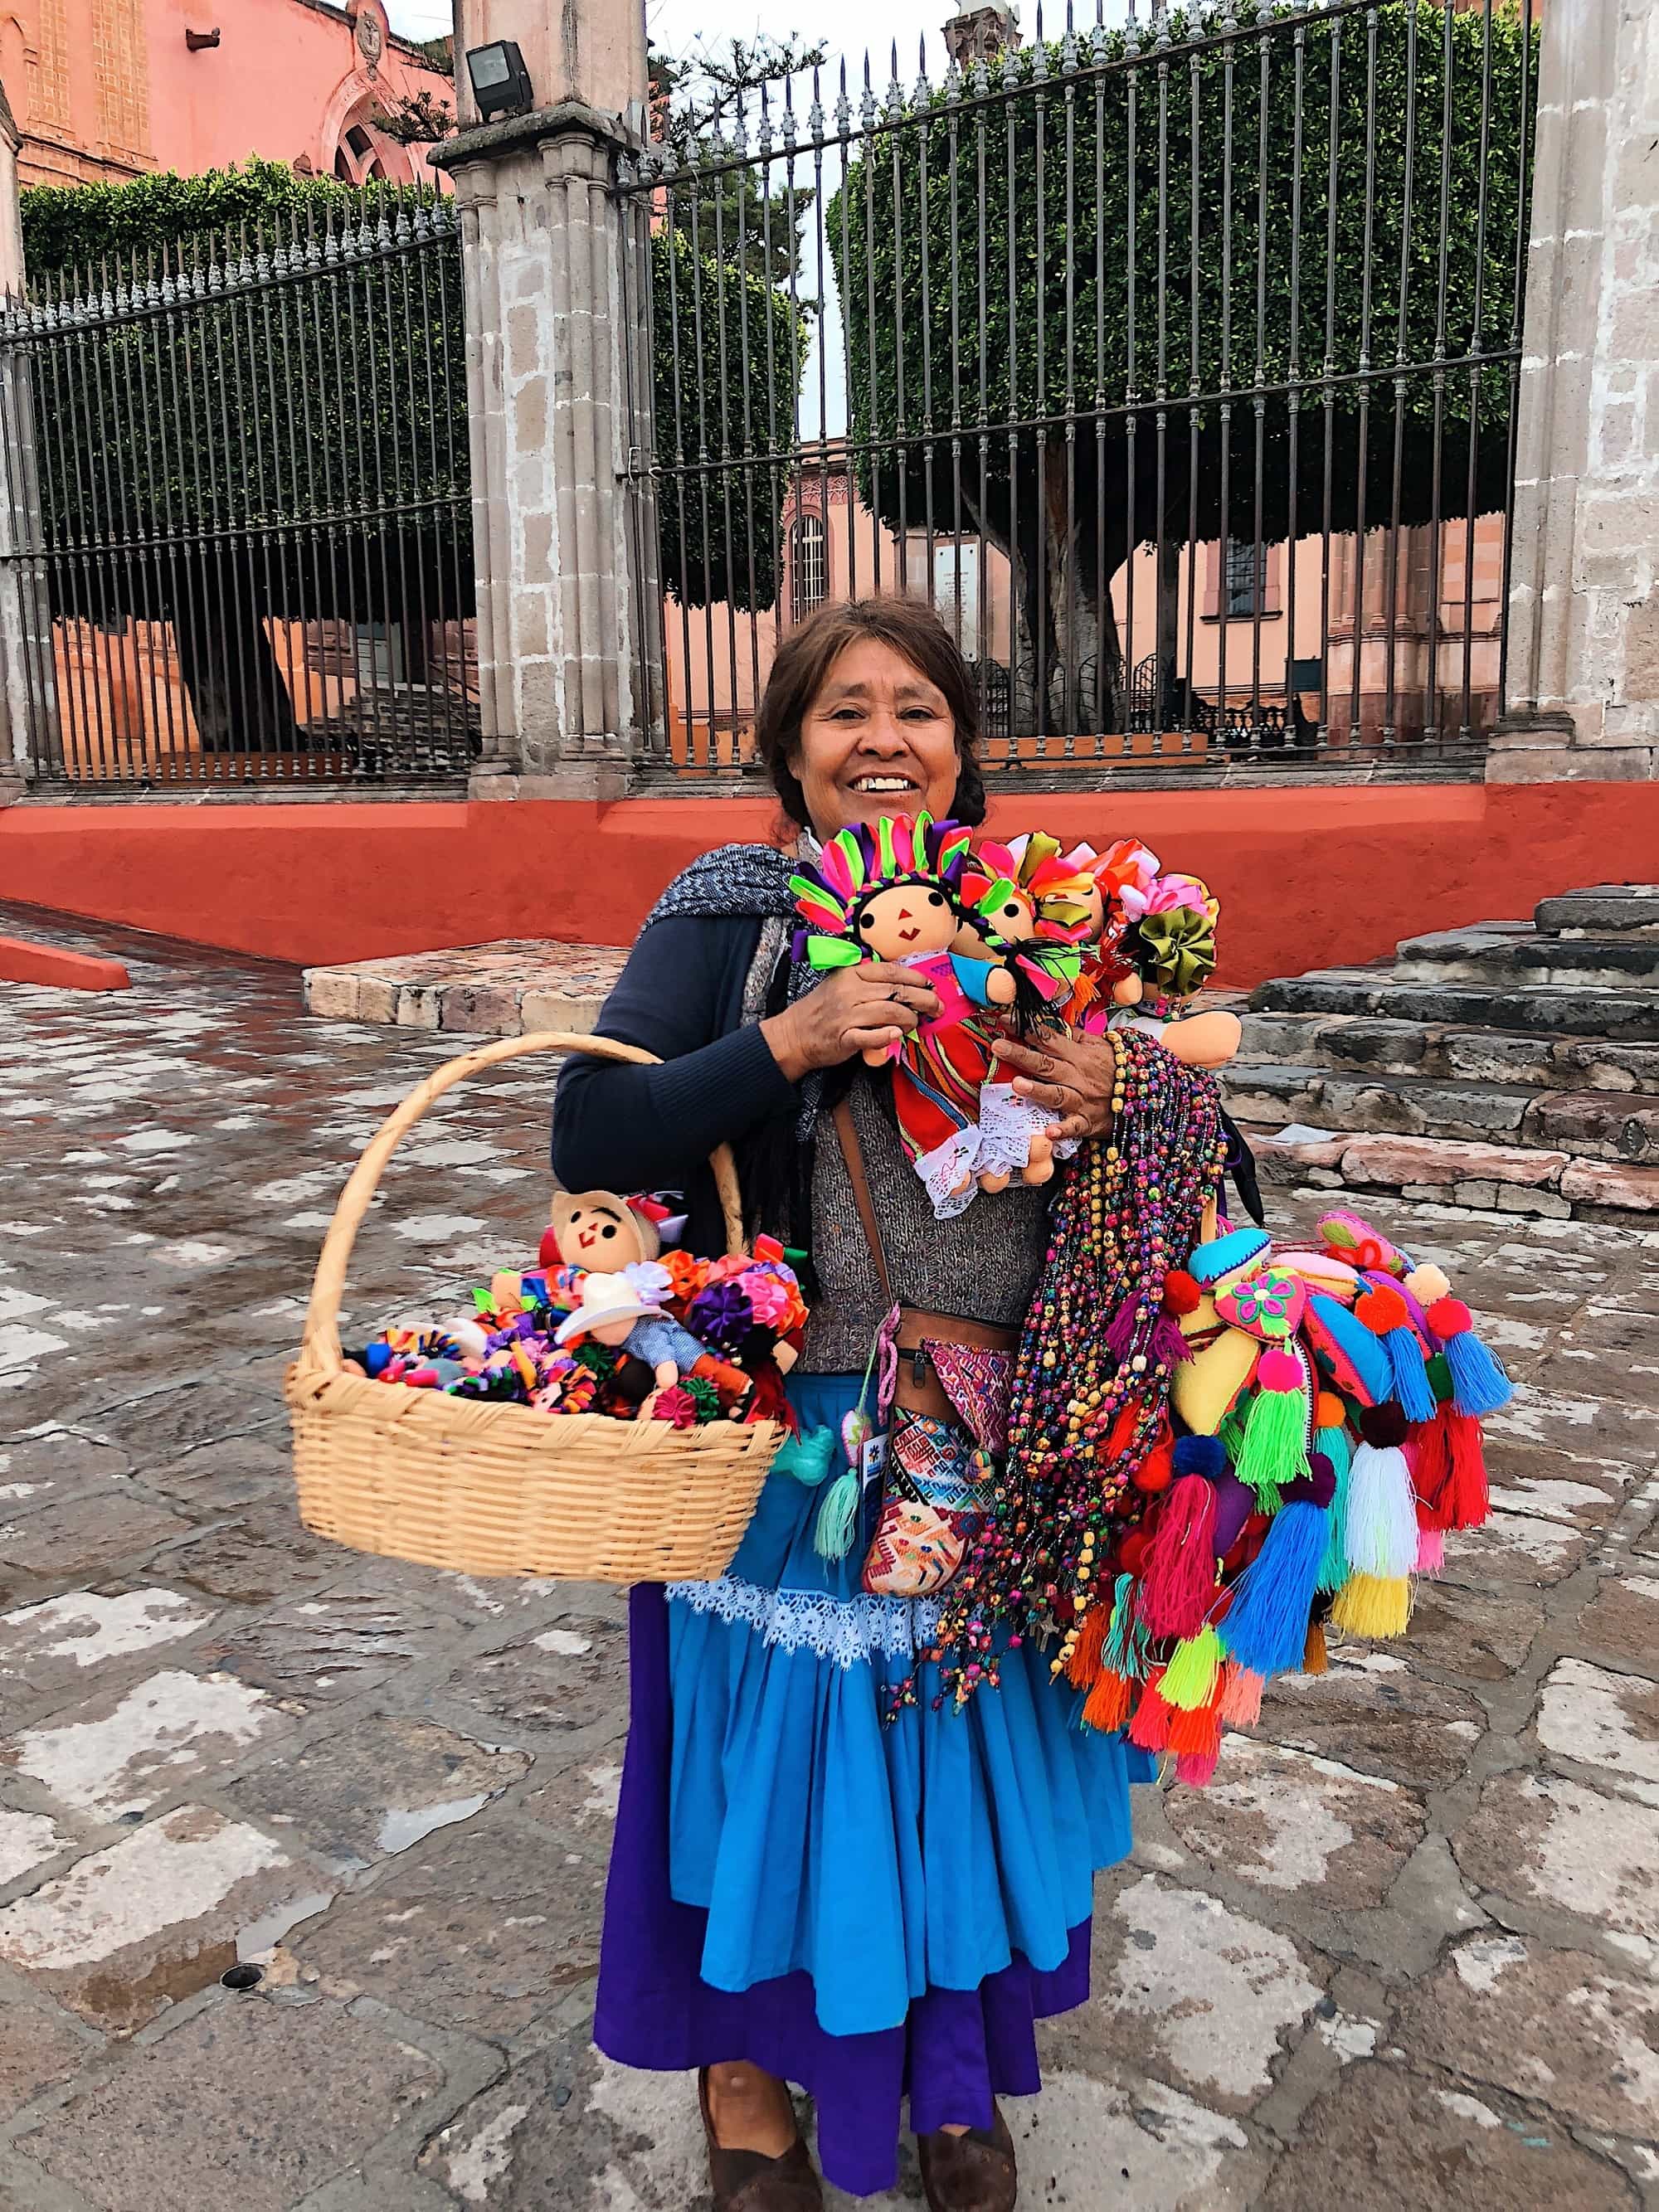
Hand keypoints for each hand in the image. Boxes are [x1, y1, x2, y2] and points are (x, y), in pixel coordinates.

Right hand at [761, 962, 941, 1081]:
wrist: (794, 1034)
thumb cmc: (823, 1008)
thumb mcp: (842, 983)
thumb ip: (869, 981)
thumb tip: (906, 985)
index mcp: (851, 973)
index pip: (891, 971)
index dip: (916, 977)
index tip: (930, 985)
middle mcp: (850, 991)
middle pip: (896, 992)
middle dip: (923, 999)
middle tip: (937, 1007)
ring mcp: (847, 1015)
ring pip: (889, 1012)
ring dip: (909, 1018)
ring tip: (915, 1023)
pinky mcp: (844, 1038)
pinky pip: (872, 1036)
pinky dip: (887, 1035)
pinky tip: (897, 1034)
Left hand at [990, 1029, 1117, 1144]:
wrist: (1143, 1094)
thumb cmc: (1115, 1068)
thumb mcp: (1098, 1045)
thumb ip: (1073, 1036)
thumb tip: (1048, 1024)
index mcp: (1078, 1055)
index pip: (1048, 1038)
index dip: (1025, 1029)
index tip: (1002, 1021)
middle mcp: (1078, 1076)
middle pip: (1046, 1064)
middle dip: (1021, 1055)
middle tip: (997, 1046)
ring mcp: (1082, 1100)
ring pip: (1056, 1094)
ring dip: (1038, 1090)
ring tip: (1017, 1084)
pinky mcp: (1087, 1122)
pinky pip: (1074, 1127)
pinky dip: (1063, 1130)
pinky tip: (1049, 1132)